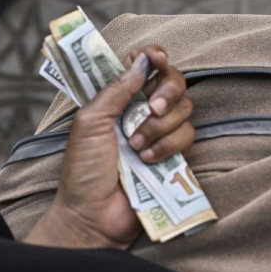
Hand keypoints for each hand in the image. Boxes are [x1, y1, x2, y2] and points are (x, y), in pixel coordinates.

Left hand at [24, 46, 193, 248]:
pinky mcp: (174, 154)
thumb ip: (116, 89)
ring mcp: (160, 131)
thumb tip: (142, 61)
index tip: (156, 58)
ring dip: (160, 127)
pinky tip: (147, 159)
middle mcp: (142, 110)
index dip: (153, 57)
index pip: (144, 65)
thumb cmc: (83, 169)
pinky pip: (187, 135)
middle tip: (152, 108)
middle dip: (167, 91)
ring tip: (136, 146)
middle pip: (174, 81)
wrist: (94, 214)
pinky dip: (168, 146)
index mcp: (119, 97)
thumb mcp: (90, 122)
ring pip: (184, 109)